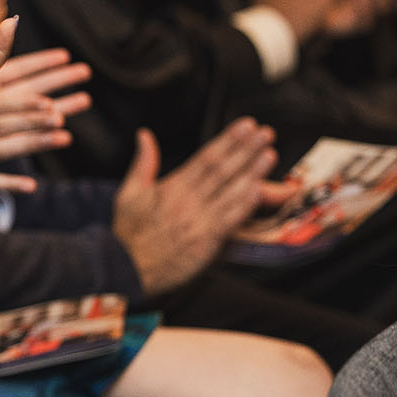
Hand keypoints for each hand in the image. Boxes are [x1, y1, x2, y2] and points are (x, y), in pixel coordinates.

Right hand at [0, 47, 90, 191]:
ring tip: (64, 132)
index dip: (38, 64)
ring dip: (37, 137)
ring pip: (7, 141)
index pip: (6, 72)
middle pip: (14, 106)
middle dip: (51, 98)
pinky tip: (31, 185)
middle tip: (84, 92)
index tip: (66, 57)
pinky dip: (7, 183)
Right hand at [107, 120, 279, 294]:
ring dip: (252, 172)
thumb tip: (144, 136)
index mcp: (172, 187)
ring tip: (269, 155)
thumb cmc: (129, 234)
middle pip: (222, 170)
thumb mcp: (129, 193)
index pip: (206, 158)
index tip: (245, 126)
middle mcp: (188, 201)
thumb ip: (143, 162)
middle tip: (265, 134)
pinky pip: (231, 220)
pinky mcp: (207, 241)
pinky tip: (258, 191)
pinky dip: (244, 205)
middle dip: (246, 149)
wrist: (127, 269)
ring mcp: (200, 221)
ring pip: (230, 192)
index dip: (228, 140)